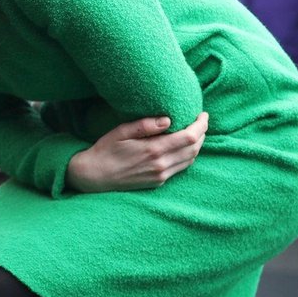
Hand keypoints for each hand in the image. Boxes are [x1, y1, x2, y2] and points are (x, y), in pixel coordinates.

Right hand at [66, 112, 208, 192]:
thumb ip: (145, 125)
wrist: (95, 176)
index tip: (203, 114)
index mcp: (154, 150)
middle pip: (194, 149)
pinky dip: (187, 156)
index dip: (200, 125)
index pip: (189, 137)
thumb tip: (168, 119)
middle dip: (202, 133)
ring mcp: (161, 175)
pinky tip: (182, 147)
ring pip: (190, 160)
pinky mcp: (158, 182)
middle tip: (201, 121)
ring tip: (195, 132)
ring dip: (197, 145)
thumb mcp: (121, 131)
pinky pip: (180, 168)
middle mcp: (161, 165)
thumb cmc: (106, 150)